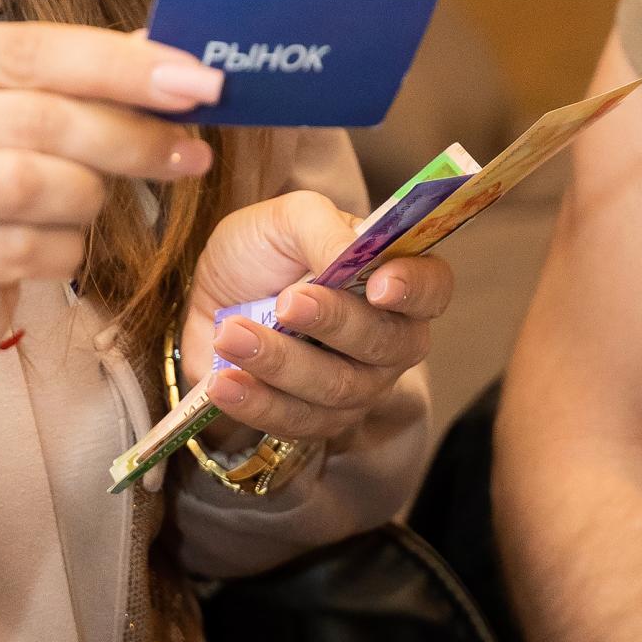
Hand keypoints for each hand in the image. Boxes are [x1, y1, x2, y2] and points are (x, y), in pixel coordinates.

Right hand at [0, 23, 224, 393]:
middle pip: (37, 116)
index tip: (197, 81)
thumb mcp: (11, 118)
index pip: (31, 48)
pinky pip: (25, 250)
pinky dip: (64, 249)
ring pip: (31, 183)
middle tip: (189, 151)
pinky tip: (61, 246)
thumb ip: (76, 81)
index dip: (121, 64)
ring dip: (89, 195)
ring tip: (98, 201)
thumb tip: (169, 52)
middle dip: (127, 135)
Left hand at [180, 189, 451, 449]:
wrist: (210, 297)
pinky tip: (224, 382)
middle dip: (334, 323)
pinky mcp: (314, 419)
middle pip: (384, 344)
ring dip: (280, 362)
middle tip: (286, 302)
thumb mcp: (286, 219)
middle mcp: (389, 338)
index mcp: (393, 278)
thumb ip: (323, 230)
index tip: (378, 285)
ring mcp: (357, 386)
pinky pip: (295, 422)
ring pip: (336, 388)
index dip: (414, 288)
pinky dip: (256, 402)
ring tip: (231, 334)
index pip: (432, 288)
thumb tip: (347, 257)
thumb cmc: (262, 251)